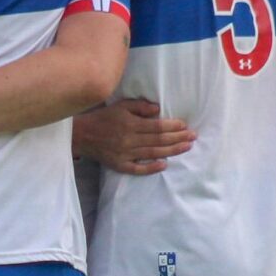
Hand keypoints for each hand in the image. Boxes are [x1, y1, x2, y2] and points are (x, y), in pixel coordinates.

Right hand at [73, 99, 192, 175]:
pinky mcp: (119, 165)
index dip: (173, 126)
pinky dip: (151, 168)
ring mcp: (125, 154)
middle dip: (178, 138)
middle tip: (193, 136)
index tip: (186, 126)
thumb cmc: (103, 118)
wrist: (82, 135)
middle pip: (158, 140)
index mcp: (130, 124)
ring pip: (153, 153)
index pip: (157, 126)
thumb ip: (140, 106)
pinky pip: (137, 169)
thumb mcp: (121, 106)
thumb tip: (158, 110)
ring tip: (187, 147)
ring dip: (172, 151)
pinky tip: (164, 165)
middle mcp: (129, 139)